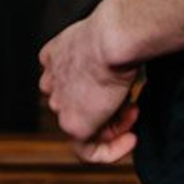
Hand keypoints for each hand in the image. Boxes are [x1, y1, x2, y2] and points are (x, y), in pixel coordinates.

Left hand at [40, 3, 139, 161]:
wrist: (111, 39)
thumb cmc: (116, 33)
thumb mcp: (105, 41)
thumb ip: (103, 55)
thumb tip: (118, 68)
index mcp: (55, 59)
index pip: (71, 84)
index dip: (101, 90)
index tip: (122, 88)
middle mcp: (51, 82)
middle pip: (80, 105)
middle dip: (109, 108)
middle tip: (132, 102)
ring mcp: (59, 104)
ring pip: (85, 126)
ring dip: (115, 124)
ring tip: (133, 110)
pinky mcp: (72, 124)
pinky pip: (87, 150)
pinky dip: (111, 150)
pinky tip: (131, 140)